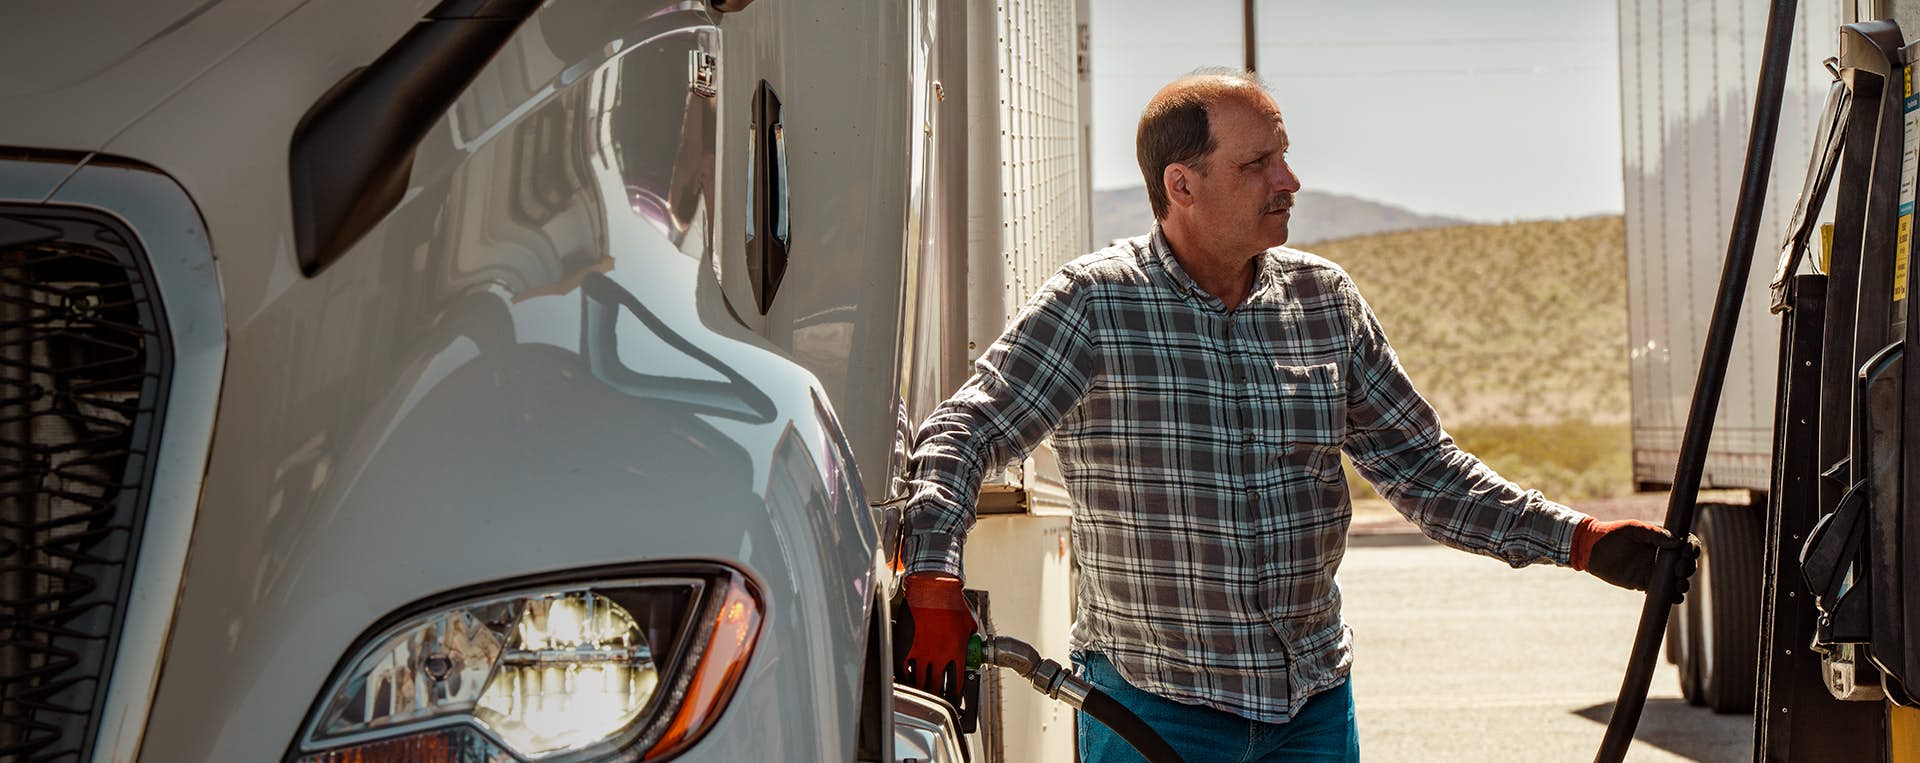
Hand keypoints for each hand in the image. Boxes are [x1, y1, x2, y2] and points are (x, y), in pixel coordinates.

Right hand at [896, 572, 972, 700]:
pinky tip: (906, 679)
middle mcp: (938, 655)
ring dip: (920, 689)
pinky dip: (904, 676)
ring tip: (920, 693)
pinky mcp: (905, 645)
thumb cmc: (951, 600)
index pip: (956, 682)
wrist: (933, 587)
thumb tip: (970, 644)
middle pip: (935, 685)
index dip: (954, 695)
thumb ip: (968, 638)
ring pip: (918, 680)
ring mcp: (920, 651)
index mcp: (956, 651)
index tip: (953, 698)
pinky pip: (903, 668)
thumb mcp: (968, 623)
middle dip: (936, 696)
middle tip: (935, 699)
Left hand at [1572, 518, 1699, 597]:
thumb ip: (1654, 533)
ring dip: (1683, 584)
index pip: (1686, 543)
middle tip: (1679, 570)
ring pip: (1677, 580)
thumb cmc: (1612, 534)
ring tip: (1679, 585)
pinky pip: (1663, 592)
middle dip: (1688, 568)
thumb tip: (1676, 541)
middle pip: (1686, 563)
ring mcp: (1655, 570)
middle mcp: (1662, 556)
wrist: (1592, 550)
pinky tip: (1674, 598)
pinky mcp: (1645, 584)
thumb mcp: (1633, 529)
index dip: (1692, 549)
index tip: (1687, 553)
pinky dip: (1672, 596)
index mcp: (1663, 539)